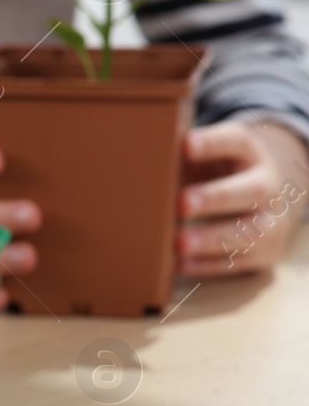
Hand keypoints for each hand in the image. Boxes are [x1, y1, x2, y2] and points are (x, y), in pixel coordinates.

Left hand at [179, 121, 307, 276]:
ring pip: (252, 232)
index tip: (186, 145)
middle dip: (216, 197)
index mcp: (249, 154)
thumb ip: (179, 156)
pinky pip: (242, 261)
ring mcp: (272, 221)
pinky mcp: (267, 252)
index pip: (237, 141)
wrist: (262, 203)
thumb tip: (133, 156)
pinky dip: (210, 264)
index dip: (214, 142)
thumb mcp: (206, 158)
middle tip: (182, 204)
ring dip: (213, 239)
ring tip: (180, 243)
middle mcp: (267, 185)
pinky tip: (181, 263)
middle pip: (252, 189)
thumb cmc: (215, 174)